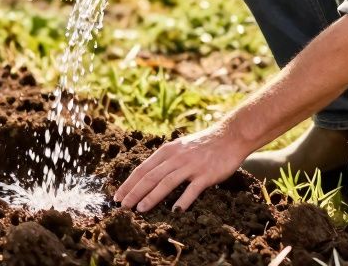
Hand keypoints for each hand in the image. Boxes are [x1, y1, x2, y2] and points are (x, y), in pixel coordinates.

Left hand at [113, 123, 249, 212]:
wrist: (229, 136)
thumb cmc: (204, 144)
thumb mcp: (180, 147)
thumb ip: (166, 160)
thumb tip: (148, 176)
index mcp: (167, 151)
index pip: (142, 169)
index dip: (129, 183)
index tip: (117, 196)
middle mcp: (176, 157)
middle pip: (150, 177)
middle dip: (134, 193)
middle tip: (123, 207)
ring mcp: (191, 166)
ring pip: (166, 183)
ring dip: (151, 197)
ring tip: (140, 210)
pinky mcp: (206, 175)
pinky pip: (192, 189)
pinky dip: (182, 200)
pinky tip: (174, 211)